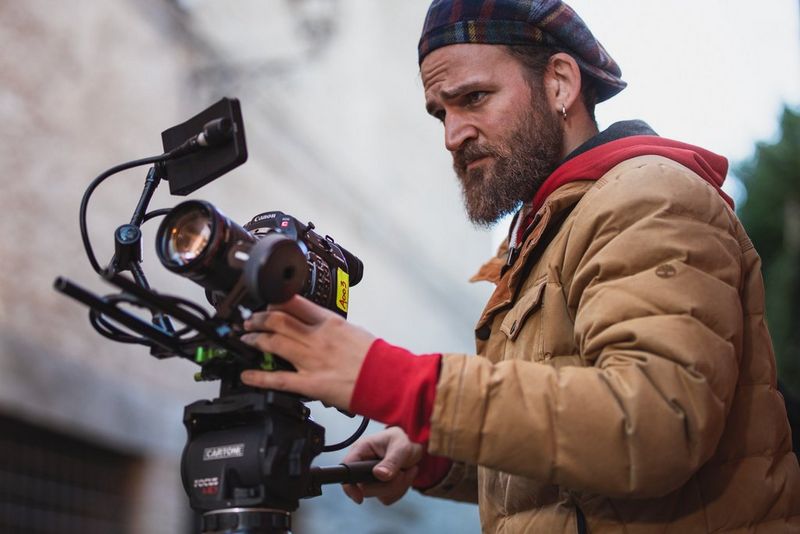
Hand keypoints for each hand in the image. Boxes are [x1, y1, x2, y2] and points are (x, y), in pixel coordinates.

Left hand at [239, 295, 375, 409]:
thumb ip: (331, 328)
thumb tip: (318, 327)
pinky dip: (258, 377)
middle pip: (278, 320)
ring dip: (255, 339)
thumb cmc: (377, 358)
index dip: (274, 302)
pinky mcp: (310, 383)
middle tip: (250, 320)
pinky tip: (247, 375)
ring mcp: (311, 360)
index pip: (294, 303)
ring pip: (274, 343)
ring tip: (246, 339)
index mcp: (329, 322)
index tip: (267, 303)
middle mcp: (317, 337)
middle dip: (259, 319)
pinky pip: (278, 379)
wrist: (388, 378)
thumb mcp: (353, 331)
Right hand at [341, 427, 422, 505]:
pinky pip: (387, 498)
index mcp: (361, 450)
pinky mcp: (378, 488)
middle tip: (402, 471)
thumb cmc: (403, 441)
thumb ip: (391, 461)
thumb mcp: (400, 447)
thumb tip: (378, 474)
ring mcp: (369, 479)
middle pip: (365, 489)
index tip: (360, 498)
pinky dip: (399, 490)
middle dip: (387, 484)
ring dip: (397, 486)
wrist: (413, 447)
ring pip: (378, 495)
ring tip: (405, 470)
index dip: (350, 486)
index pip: (346, 470)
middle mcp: (361, 466)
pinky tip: (404, 476)